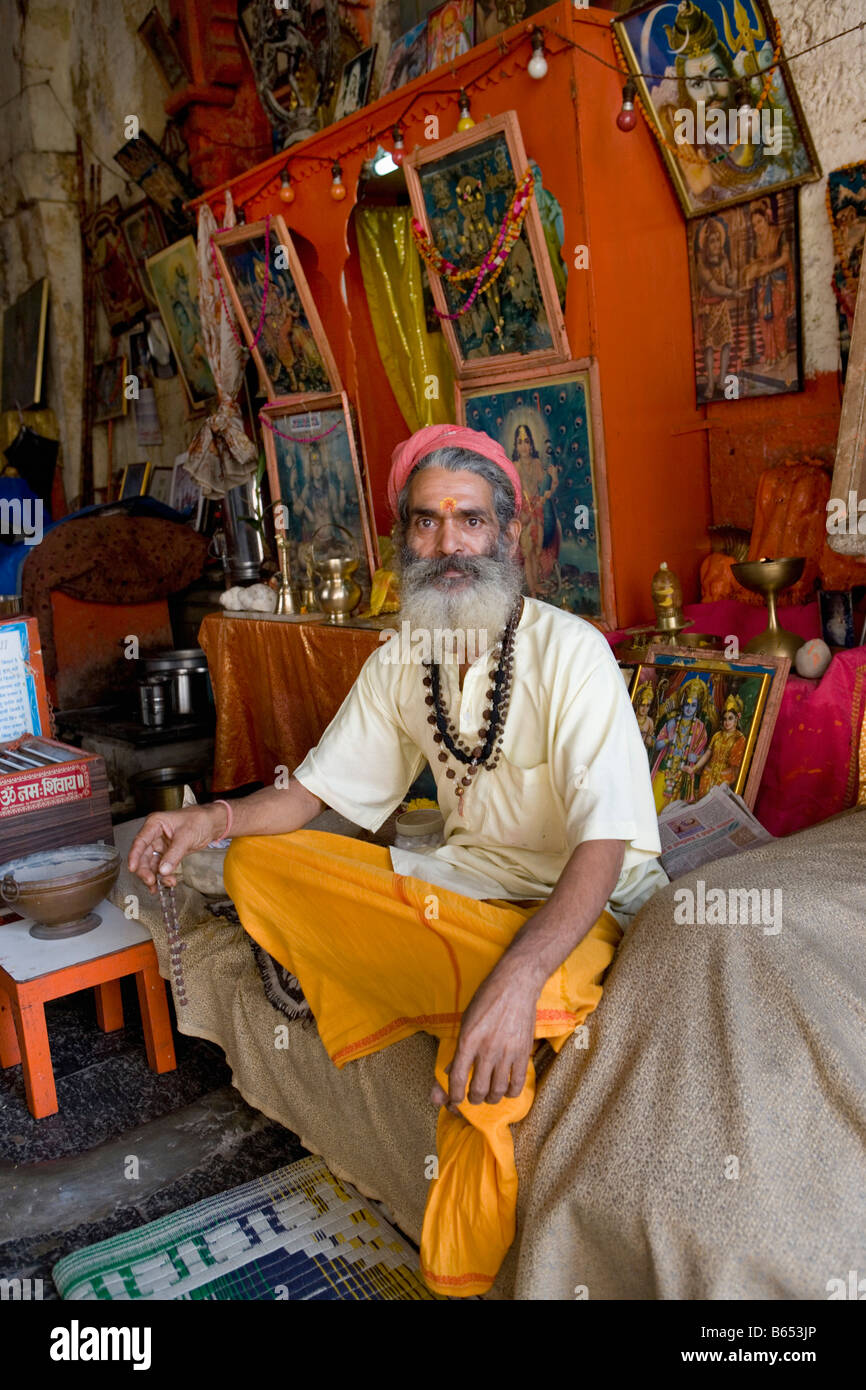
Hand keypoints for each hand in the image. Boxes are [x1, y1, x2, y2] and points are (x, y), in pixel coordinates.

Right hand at [128, 805, 226, 889]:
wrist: (212, 823)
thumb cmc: (199, 820)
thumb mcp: (186, 836)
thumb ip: (174, 854)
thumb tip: (163, 870)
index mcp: (155, 824)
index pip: (140, 841)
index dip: (134, 856)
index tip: (132, 868)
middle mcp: (154, 834)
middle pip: (143, 856)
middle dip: (146, 870)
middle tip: (151, 882)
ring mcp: (160, 845)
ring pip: (151, 864)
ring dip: (155, 876)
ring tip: (164, 884)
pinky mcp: (167, 853)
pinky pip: (161, 866)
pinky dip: (163, 875)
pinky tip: (168, 882)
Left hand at [431, 964, 539, 1111]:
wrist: (516, 985)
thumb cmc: (487, 999)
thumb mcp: (466, 1020)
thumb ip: (458, 1048)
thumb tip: (448, 1073)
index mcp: (468, 1040)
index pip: (456, 1077)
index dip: (453, 1095)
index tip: (453, 1101)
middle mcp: (486, 1049)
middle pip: (477, 1089)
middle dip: (473, 1099)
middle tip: (472, 1098)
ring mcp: (506, 1052)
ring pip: (498, 1090)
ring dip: (491, 1098)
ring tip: (489, 1095)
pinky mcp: (523, 1052)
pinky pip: (517, 1083)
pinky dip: (511, 1093)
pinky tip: (507, 1090)